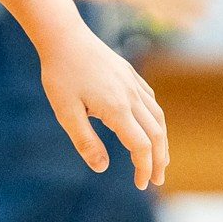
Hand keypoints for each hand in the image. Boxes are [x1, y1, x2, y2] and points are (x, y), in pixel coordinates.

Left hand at [36, 23, 169, 187]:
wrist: (64, 36)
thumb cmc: (60, 75)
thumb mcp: (66, 112)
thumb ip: (85, 141)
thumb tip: (102, 168)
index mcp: (116, 108)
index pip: (141, 146)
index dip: (144, 168)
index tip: (141, 185)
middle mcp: (131, 96)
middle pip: (157, 135)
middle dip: (159, 160)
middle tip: (157, 180)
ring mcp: (133, 84)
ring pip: (158, 118)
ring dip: (162, 142)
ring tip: (161, 159)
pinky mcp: (130, 75)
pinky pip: (151, 102)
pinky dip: (156, 120)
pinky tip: (152, 128)